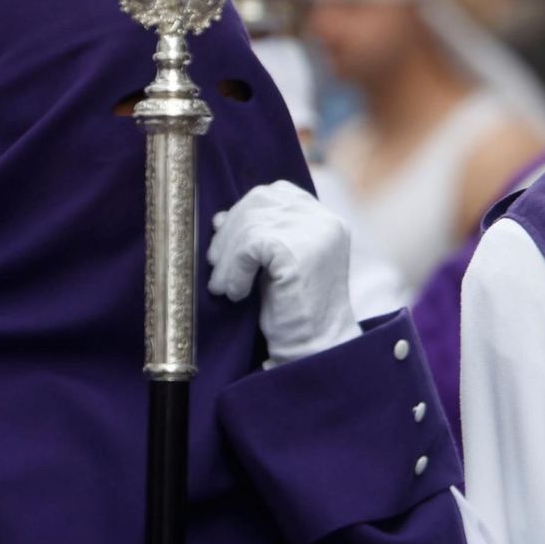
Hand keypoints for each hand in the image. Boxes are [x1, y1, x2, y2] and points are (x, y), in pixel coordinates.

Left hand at [208, 180, 361, 367]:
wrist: (315, 350)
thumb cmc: (294, 312)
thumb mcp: (280, 264)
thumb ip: (262, 235)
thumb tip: (219, 217)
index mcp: (327, 220)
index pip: (276, 193)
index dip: (245, 212)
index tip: (229, 243)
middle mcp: (325, 221)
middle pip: (259, 201)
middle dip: (229, 231)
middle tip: (217, 265)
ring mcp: (316, 234)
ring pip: (249, 223)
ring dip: (227, 256)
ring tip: (225, 285)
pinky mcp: (299, 253)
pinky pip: (249, 246)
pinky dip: (234, 270)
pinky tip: (237, 294)